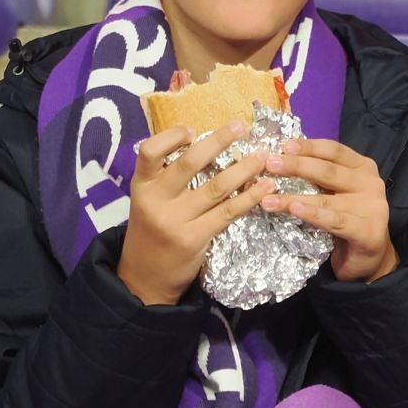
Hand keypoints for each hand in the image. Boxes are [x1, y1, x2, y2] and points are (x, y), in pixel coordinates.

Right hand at [118, 119, 276, 305]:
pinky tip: (266, 187)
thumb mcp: (147, 202)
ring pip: (215, 187)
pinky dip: (250, 197)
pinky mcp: (194, 238)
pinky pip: (227, 212)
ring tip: (263, 156)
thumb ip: (166, 178)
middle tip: (241, 127)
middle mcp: (155, 201)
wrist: (143, 280)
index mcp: (141, 186)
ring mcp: (175, 221)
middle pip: (189, 164)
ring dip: (243, 168)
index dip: (171, 137)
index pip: (149, 152)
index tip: (193, 130)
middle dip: (218, 141)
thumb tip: (204, 145)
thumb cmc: (151, 232)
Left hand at [259, 138, 398, 282]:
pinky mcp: (368, 231)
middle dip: (296, 166)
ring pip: (325, 199)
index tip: (283, 146)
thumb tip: (282, 158)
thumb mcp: (337, 191)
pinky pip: (335, 220)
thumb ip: (321, 176)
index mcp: (362, 167)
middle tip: (269, 165)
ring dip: (293, 197)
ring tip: (267, 199)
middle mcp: (370, 183)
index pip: (334, 151)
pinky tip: (294, 209)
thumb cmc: (347, 218)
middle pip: (328, 171)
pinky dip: (313, 214)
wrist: (369, 257)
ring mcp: (372, 207)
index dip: (308, 147)